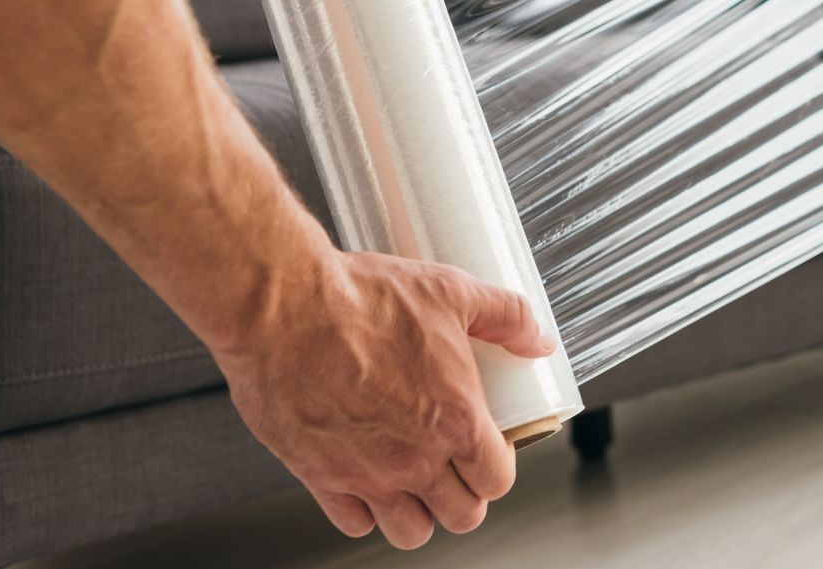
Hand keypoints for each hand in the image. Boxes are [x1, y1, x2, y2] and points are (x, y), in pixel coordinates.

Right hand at [212, 248, 555, 549]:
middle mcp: (415, 458)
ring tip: (415, 478)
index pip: (498, 480)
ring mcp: (367, 474)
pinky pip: (353, 523)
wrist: (284, 308)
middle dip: (465, 494)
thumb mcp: (452, 291)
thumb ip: (506, 317)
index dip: (498, 465)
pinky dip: (364, 509)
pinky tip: (366, 475)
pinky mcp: (319, 477)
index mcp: (455, 420)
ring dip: (419, 511)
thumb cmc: (362, 299)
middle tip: (455, 464)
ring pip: (410, 532)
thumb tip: (539, 339)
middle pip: (461, 515)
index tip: (488, 446)